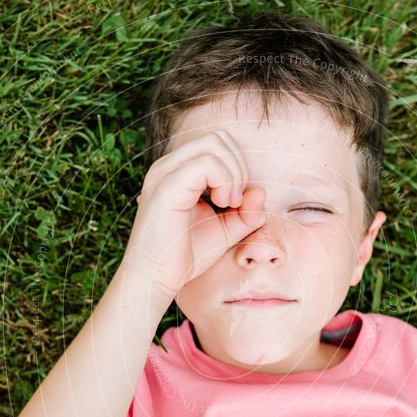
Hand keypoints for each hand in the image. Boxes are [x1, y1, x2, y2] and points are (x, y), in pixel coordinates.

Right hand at [121, 129, 266, 301]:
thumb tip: (261, 191)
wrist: (155, 279)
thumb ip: (245, 212)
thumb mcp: (224, 231)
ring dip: (233, 173)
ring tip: (227, 204)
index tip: (234, 202)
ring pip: (215, 144)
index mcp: (178, 171)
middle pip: (218, 138)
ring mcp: (165, 172)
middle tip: (233, 202)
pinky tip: (222, 204)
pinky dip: (225, 181)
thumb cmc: (184, 255)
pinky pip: (207, 164)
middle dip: (238, 167)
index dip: (237, 168)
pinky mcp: (167, 185)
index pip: (218, 144)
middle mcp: (168, 165)